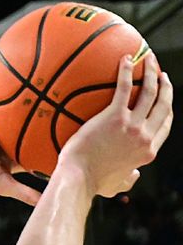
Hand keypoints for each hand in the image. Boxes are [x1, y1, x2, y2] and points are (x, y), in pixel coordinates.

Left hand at [58, 53, 172, 197]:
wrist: (78, 178)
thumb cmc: (92, 183)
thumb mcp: (118, 185)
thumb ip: (130, 179)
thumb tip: (135, 174)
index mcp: (148, 151)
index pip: (165, 124)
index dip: (167, 107)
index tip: (164, 95)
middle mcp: (145, 136)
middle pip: (163, 104)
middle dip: (165, 85)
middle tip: (160, 73)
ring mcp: (132, 126)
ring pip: (150, 92)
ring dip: (151, 71)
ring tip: (148, 58)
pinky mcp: (114, 117)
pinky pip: (123, 88)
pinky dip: (126, 71)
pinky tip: (125, 59)